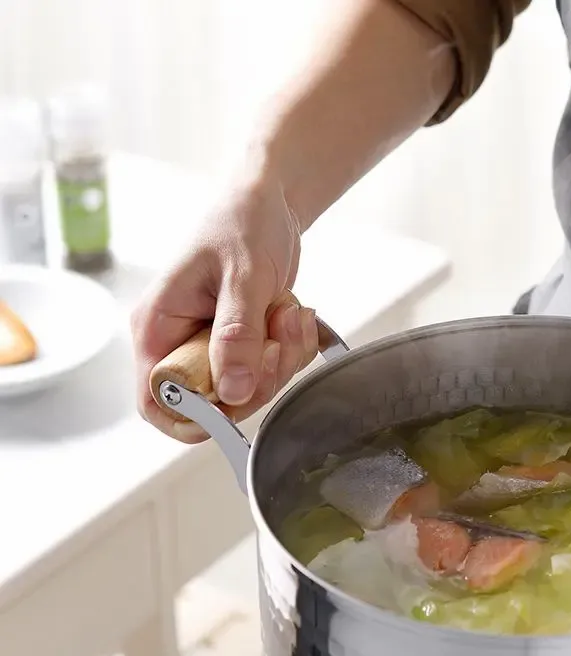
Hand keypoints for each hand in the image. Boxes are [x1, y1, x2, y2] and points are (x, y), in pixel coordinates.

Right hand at [131, 171, 319, 441]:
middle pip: (214, 403)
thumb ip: (237, 334)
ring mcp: (211, 347)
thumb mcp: (244, 275)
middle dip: (258, 378)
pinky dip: (291, 351)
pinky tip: (293, 315)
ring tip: (288, 314)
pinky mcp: (241, 346)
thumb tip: (232, 391)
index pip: (155, 401)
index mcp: (158, 327)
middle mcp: (179, 343)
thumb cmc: (243, 221)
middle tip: (277, 335)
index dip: (192, 417)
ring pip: (249, 391)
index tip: (236, 401)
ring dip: (282, 360)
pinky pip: (269, 373)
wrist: (268, 201)